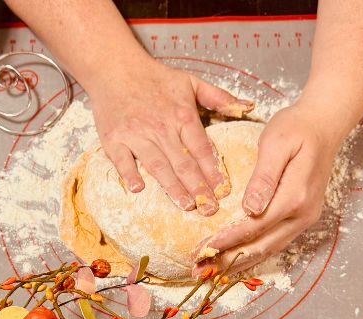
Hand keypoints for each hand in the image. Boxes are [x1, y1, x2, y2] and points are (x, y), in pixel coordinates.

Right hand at [85, 56, 252, 214]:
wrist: (115, 67)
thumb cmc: (154, 76)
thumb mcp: (191, 81)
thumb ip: (219, 97)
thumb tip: (248, 106)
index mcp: (182, 115)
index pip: (201, 148)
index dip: (213, 171)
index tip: (223, 190)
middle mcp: (161, 127)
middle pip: (183, 162)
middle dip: (198, 187)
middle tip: (209, 208)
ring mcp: (136, 134)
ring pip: (158, 165)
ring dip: (172, 187)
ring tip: (186, 204)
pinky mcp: (114, 139)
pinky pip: (123, 161)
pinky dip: (129, 174)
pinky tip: (138, 188)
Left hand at [192, 102, 346, 275]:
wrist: (325, 124)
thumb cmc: (297, 127)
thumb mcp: (276, 143)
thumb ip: (264, 177)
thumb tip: (250, 209)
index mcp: (295, 196)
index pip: (255, 226)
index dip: (227, 240)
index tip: (203, 248)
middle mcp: (303, 214)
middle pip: (261, 246)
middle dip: (228, 260)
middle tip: (199, 269)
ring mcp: (304, 219)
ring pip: (269, 249)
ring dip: (239, 263)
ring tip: (212, 272)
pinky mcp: (301, 218)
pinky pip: (275, 242)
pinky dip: (253, 254)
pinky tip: (235, 261)